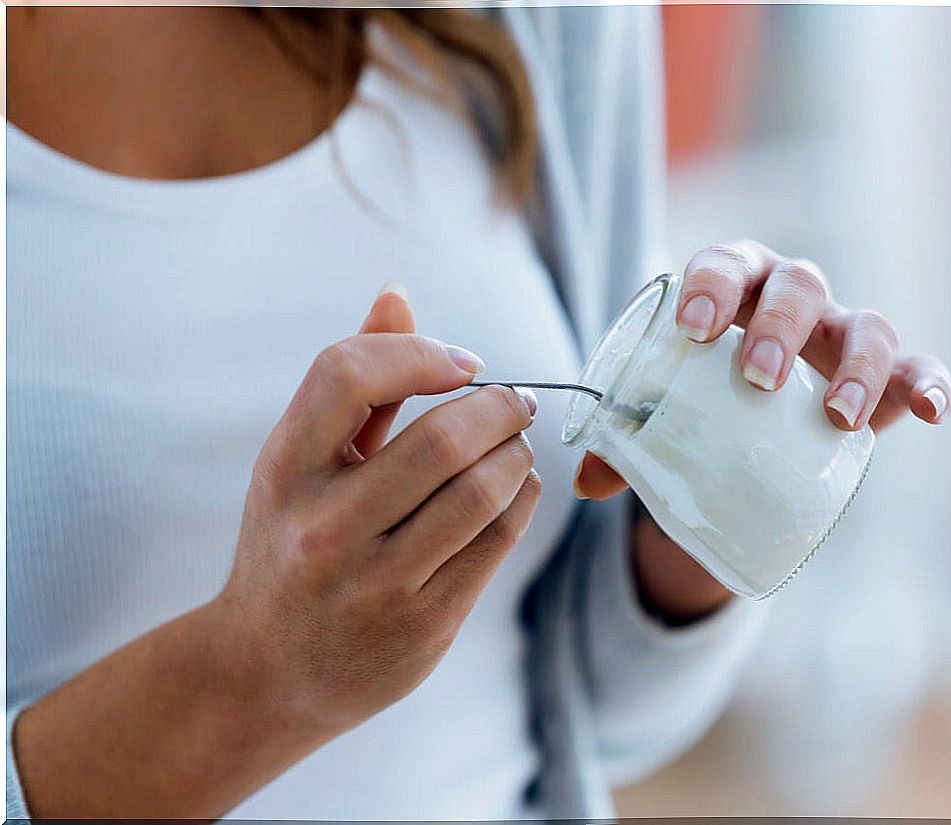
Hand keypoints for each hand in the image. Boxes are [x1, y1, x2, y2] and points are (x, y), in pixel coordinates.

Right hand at [213, 288, 541, 735]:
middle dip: (501, 407)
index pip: (346, 373)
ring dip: (517, 453)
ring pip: (483, 490)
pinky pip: (497, 542)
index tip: (463, 362)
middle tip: (518, 401)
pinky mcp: (422, 627)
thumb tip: (398, 294)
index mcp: (283, 471)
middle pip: (444, 437)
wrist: (265, 672)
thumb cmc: (288, 545)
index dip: (419, 352)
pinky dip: (522, 500)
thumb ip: (351, 382)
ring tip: (518, 443)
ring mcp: (374, 584)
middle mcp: (323, 528)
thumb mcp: (297, 463)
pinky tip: (517, 487)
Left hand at [574, 241, 950, 621]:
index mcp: (731, 286)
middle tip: (757, 376)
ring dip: (856, 366)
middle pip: (798, 285)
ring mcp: (844, 334)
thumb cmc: (700, 398)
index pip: (723, 264)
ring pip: (867, 325)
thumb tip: (589, 481)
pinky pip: (917, 369)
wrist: (754, 417)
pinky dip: (929, 383)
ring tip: (837, 416)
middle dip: (779, 325)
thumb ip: (626, 436)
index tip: (693, 330)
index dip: (710, 286)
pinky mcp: (886, 376)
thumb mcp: (663, 409)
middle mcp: (792, 299)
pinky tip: (931, 411)